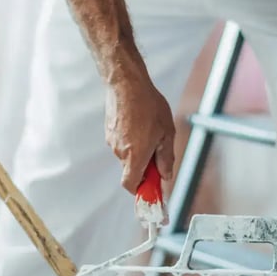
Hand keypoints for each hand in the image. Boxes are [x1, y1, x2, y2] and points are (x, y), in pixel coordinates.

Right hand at [105, 75, 175, 193]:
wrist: (127, 84)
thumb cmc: (148, 106)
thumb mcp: (167, 133)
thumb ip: (166, 158)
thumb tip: (166, 175)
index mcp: (135, 156)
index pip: (131, 185)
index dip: (141, 191)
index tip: (152, 189)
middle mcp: (120, 152)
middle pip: (131, 170)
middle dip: (144, 166)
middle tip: (158, 152)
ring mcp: (112, 141)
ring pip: (127, 155)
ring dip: (138, 150)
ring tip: (150, 130)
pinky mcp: (109, 131)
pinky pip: (122, 142)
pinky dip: (131, 139)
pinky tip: (140, 123)